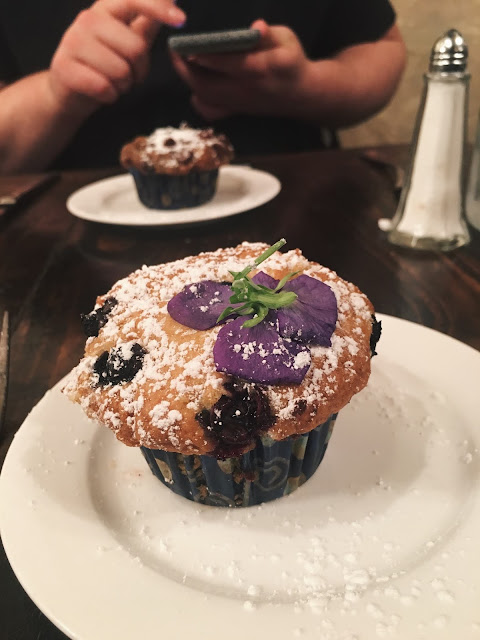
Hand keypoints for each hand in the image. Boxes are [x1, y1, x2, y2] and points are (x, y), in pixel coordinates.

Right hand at [48, 0, 185, 113]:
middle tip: (128, 75)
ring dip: (123, 86)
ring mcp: (73, 42)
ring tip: (111, 82)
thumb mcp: (125, 41)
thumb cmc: (102, 65)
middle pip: (136, 48)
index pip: (134, 0)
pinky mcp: (64, 67)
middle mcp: (87, 20)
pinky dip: (109, 96)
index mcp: (105, 10)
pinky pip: (104, 88)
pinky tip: (101, 92)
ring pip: (121, 71)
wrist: (68, 92)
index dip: (158, 7)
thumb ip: (146, 22)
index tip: (181, 19)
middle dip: (139, 71)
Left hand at [170, 19, 309, 120]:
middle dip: (186, 69)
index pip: (230, 64)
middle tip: (174, 49)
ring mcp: (240, 103)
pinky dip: (198, 99)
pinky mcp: (236, 110)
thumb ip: (269, 34)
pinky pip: (211, 111)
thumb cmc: (292, 61)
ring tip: (179, 61)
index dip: (206, 57)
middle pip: (209, 85)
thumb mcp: (287, 40)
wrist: (301, 94)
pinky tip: (194, 85)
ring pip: (206, 97)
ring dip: (189, 80)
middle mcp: (247, 89)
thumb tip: (256, 26)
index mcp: (262, 69)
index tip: (186, 45)